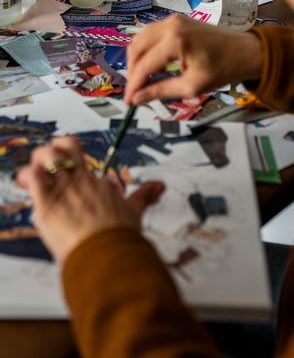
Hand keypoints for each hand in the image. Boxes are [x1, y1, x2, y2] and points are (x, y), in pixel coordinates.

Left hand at [16, 136, 164, 262]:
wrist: (109, 254)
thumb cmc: (120, 237)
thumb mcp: (134, 212)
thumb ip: (145, 196)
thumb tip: (161, 185)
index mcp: (97, 182)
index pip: (81, 162)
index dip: (71, 167)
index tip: (68, 178)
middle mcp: (80, 181)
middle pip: (64, 147)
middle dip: (54, 150)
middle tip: (50, 162)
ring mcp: (63, 190)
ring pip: (44, 157)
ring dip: (37, 161)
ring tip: (35, 173)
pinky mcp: (47, 205)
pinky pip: (31, 178)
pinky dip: (26, 177)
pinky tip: (27, 184)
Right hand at [124, 15, 262, 105]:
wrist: (246, 51)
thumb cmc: (223, 69)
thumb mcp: (192, 86)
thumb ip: (161, 91)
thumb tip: (137, 99)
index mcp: (174, 41)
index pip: (143, 66)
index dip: (133, 85)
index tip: (129, 101)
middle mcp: (170, 25)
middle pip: (136, 47)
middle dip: (132, 71)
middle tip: (136, 91)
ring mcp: (173, 20)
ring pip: (141, 38)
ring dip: (138, 59)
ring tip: (145, 79)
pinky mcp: (177, 20)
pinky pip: (152, 33)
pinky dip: (148, 49)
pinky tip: (156, 65)